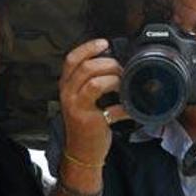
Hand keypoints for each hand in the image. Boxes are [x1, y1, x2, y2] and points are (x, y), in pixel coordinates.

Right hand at [59, 39, 127, 167]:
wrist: (82, 152)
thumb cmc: (86, 124)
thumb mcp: (82, 99)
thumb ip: (91, 81)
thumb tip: (114, 63)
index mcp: (66, 86)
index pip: (72, 59)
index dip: (88, 48)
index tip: (104, 43)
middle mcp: (68, 94)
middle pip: (85, 67)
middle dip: (108, 63)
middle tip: (120, 69)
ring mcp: (76, 106)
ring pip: (94, 81)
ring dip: (113, 79)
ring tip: (122, 84)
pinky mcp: (88, 119)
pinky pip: (108, 106)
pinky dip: (122, 105)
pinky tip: (128, 108)